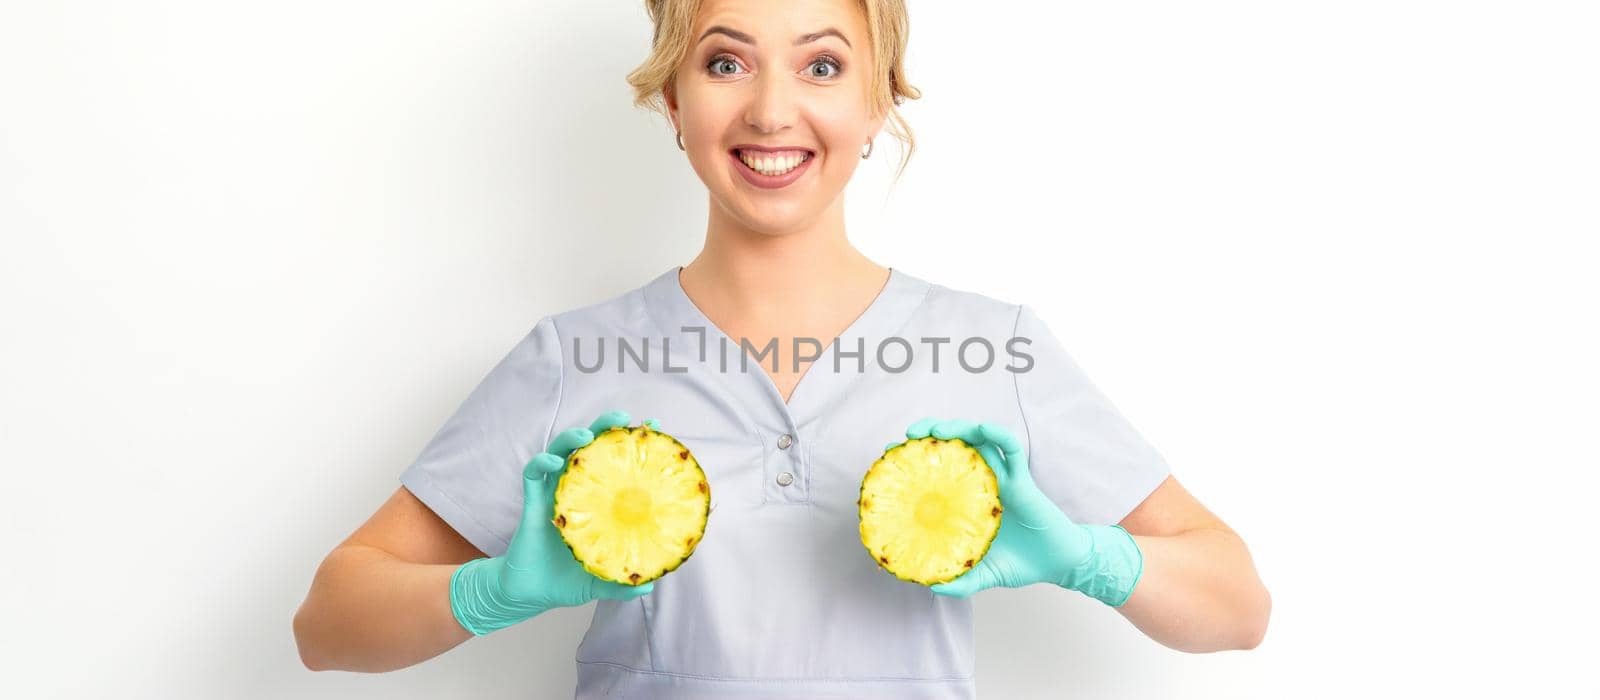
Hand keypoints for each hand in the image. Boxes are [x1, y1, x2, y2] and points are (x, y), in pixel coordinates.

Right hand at [450, 410, 659, 634]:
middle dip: (604, 427)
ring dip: (572, 437)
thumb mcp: (601, 582)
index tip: (654, 427)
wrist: (530, 594)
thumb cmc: (568, 581)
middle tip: (622, 417)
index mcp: (597, 503)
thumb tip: (650, 584)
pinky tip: (553, 461)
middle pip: (589, 448)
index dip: (632, 447)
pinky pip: (533, 474)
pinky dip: (541, 462)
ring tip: (587, 434)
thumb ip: (622, 582)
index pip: (616, 466)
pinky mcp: (532, 502)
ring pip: (560, 452)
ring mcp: (553, 493)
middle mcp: (577, 491)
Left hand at [901, 418, 1144, 606]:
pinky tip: (982, 430)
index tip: (892, 457)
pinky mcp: (1022, 478)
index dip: (916, 460)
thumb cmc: (1020, 564)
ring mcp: (1002, 477)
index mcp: (967, 501)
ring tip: (935, 430)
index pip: (938, 470)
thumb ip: (961, 581)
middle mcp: (982, 483)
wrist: (1057, 565)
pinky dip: (998, 434)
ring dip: (957, 428)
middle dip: (931, 433)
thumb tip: (932, 588)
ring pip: (979, 440)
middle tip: (909, 436)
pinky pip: (1012, 449)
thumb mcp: (983, 575)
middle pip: (955, 446)